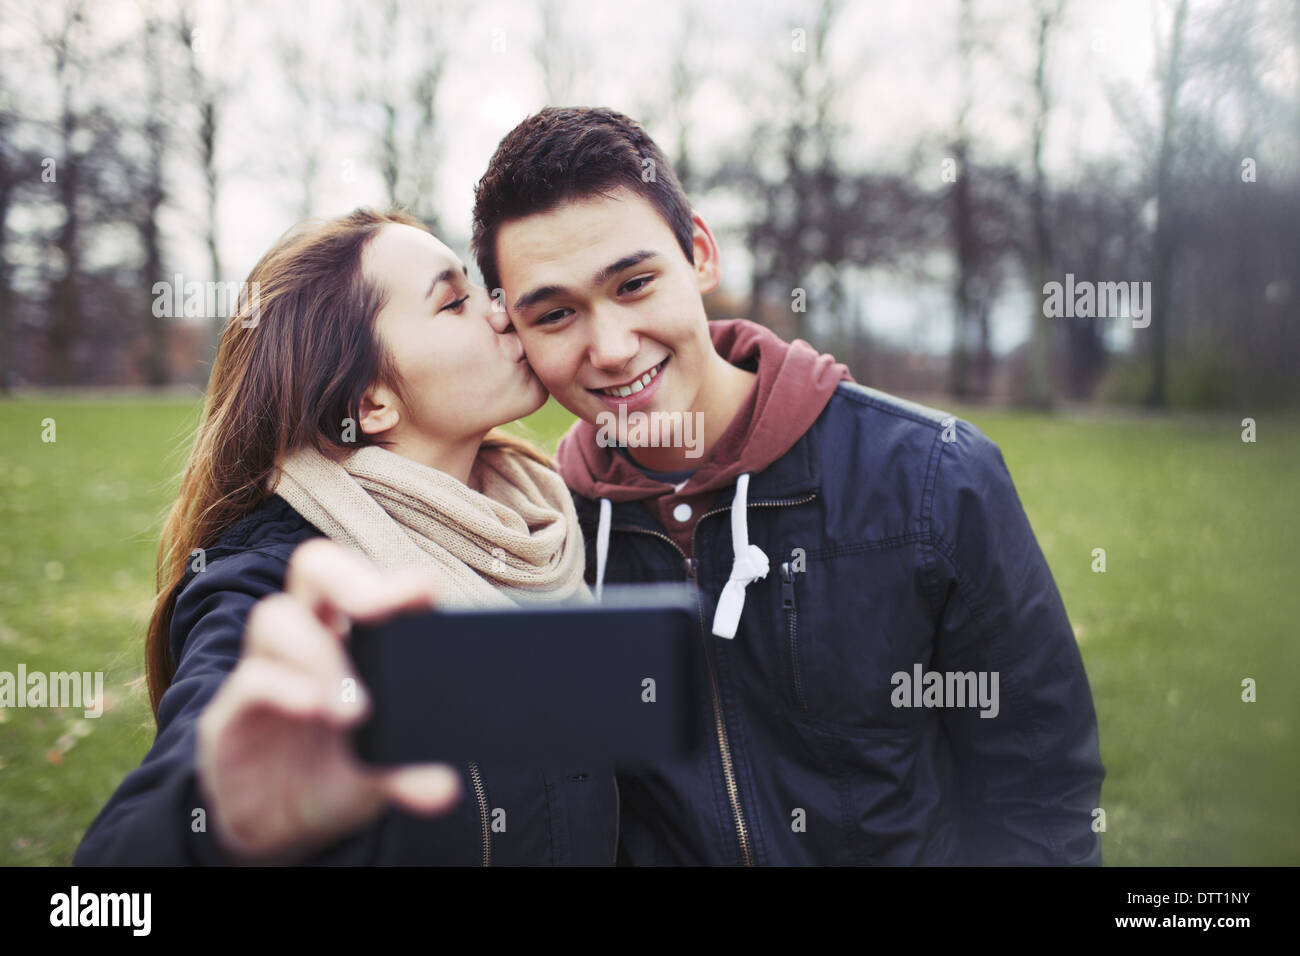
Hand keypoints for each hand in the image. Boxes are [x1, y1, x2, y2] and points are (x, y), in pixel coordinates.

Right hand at [196, 538, 461, 862]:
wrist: (277, 831)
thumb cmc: (334, 778)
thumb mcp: (377, 779)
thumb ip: (408, 776)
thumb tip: (446, 788)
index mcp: (350, 642)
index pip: (366, 587)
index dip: (393, 581)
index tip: (425, 591)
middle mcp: (305, 642)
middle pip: (314, 569)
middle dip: (348, 579)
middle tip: (379, 610)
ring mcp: (264, 671)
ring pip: (276, 616)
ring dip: (318, 653)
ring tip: (354, 710)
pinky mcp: (229, 714)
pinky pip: (250, 679)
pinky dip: (283, 688)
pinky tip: (311, 709)